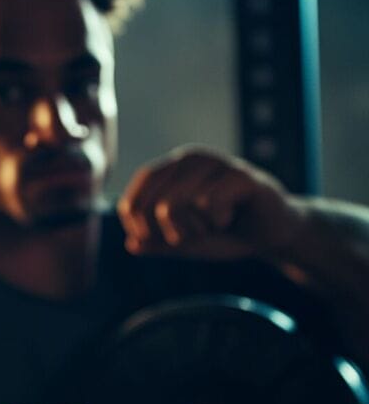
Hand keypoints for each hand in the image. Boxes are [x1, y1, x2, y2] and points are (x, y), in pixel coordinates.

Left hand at [117, 146, 305, 259]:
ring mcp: (215, 162)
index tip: (152, 241)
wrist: (274, 233)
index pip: (134, 197)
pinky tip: (230, 217)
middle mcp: (190, 158)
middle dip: (170, 233)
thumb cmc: (226, 233)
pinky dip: (216, 221)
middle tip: (195, 234)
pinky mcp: (240, 173)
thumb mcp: (187, 242)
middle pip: (153, 205)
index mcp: (170, 169)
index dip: (136, 225)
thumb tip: (130, 245)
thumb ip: (158, 243)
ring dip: (194, 229)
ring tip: (214, 225)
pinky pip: (207, 203)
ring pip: (174, 204)